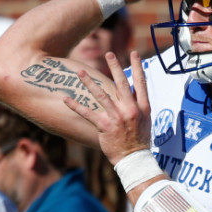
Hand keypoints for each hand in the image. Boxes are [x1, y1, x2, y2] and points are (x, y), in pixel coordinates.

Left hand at [65, 51, 152, 165]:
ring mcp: (117, 118)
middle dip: (115, 67)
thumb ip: (139, 104)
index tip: (134, 53)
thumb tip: (135, 89)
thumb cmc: (140, 139)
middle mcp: (130, 110)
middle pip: (122, 84)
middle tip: (109, 53)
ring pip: (101, 96)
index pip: (141, 83)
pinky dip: (76, 106)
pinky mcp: (105, 126)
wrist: (134, 159)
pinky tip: (66, 99)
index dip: (138, 67)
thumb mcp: (145, 120)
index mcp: (142, 107)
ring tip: (80, 72)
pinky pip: (88, 114)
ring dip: (89, 82)